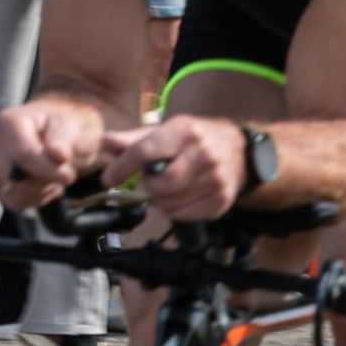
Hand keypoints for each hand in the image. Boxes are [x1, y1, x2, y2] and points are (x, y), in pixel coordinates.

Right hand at [0, 98, 102, 207]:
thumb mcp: (65, 124)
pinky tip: (41, 181)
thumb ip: (63, 138)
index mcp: (8, 122)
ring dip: (41, 189)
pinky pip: (14, 202)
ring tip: (50, 172)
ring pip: (15, 194)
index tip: (69, 177)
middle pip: (15, 178)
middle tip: (64, 172)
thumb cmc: (54, 127)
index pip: (23, 154)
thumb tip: (60, 155)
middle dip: (44, 180)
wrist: (43, 133)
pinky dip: (34, 197)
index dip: (47, 169)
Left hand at [99, 114, 246, 221]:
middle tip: (149, 180)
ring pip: (169, 203)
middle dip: (146, 186)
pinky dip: (174, 210)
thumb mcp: (166, 130)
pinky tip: (181, 195)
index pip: (145, 152)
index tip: (107, 179)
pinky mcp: (221, 200)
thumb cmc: (195, 139)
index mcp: (186, 131)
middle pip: (158, 184)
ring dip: (159, 200)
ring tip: (166, 187)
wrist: (241, 151)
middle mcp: (204, 154)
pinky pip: (183, 215)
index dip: (122, 167)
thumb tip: (104, 142)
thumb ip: (134, 139)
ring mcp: (215, 179)